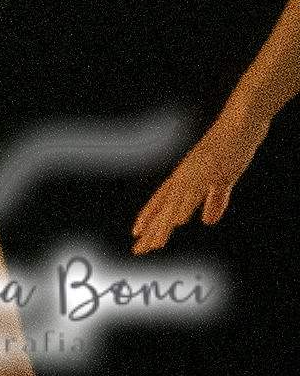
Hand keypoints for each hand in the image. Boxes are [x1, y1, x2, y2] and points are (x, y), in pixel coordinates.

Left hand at [134, 107, 269, 252]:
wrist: (239, 126)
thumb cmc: (229, 150)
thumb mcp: (222, 181)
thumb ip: (214, 200)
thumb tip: (207, 221)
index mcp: (184, 178)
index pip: (160, 201)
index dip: (148, 217)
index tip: (137, 234)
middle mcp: (183, 177)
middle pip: (162, 208)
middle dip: (151, 230)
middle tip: (138, 250)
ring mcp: (194, 174)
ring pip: (174, 204)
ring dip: (163, 225)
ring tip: (153, 243)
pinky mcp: (208, 172)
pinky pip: (194, 192)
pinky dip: (184, 205)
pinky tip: (177, 220)